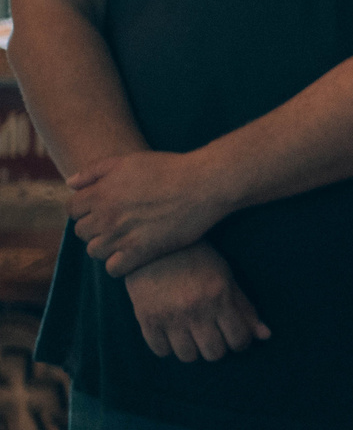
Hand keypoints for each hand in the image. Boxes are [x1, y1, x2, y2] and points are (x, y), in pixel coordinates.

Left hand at [69, 149, 236, 275]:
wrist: (203, 185)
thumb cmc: (168, 169)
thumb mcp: (127, 161)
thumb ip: (94, 171)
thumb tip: (71, 184)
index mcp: (100, 193)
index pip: (72, 211)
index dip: (84, 210)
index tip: (99, 210)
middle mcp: (106, 216)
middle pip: (82, 232)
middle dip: (94, 228)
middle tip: (114, 225)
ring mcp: (123, 236)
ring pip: (95, 251)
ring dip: (105, 247)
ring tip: (122, 240)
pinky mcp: (142, 251)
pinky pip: (114, 269)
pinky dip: (118, 265)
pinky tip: (130, 256)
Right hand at [124, 244, 268, 360]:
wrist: (153, 243)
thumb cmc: (196, 259)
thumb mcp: (226, 277)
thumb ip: (244, 308)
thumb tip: (266, 336)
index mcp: (219, 298)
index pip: (238, 339)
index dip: (240, 343)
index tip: (234, 337)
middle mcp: (195, 310)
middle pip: (213, 353)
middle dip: (217, 348)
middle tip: (212, 336)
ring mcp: (169, 316)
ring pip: (187, 356)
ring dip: (193, 350)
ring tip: (191, 336)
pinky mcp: (145, 318)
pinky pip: (161, 351)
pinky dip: (168, 347)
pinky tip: (171, 334)